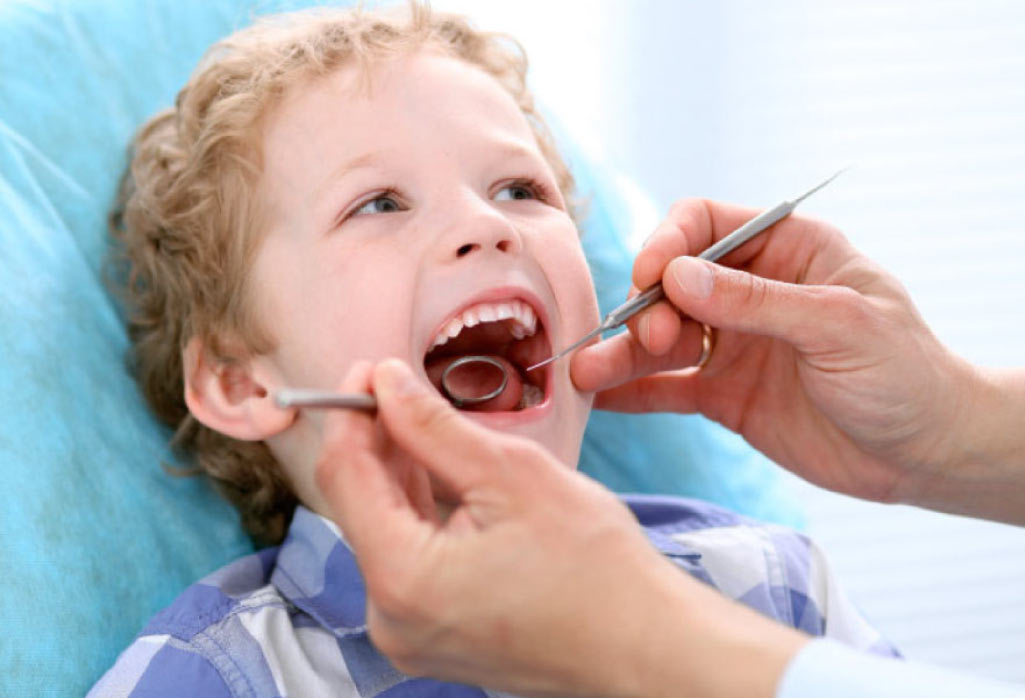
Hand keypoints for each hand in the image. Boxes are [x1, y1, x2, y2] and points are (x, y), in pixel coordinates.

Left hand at [315, 359, 803, 695]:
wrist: (645, 644)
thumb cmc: (597, 569)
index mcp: (402, 579)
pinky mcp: (434, 636)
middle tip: (401, 387)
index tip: (371, 370)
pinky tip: (444, 475)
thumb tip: (385, 382)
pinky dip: (422, 514)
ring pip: (384, 530)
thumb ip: (434, 426)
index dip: (351, 413)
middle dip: (378, 441)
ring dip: (400, 474)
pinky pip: (409, 561)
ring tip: (428, 425)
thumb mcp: (512, 474)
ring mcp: (410, 634)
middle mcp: (389, 618)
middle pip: (359, 504)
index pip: (343, 476)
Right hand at [571, 198, 979, 509]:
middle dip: (647, 308)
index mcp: (786, 250)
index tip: (649, 277)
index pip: (705, 225)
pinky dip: (633, 392)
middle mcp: (751, 292)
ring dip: (623, 353)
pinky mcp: (724, 395)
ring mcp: (734, 344)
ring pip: (662, 338)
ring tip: (586, 373)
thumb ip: (756, 301)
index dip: (668, 243)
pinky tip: (599, 398)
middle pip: (672, 284)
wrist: (926, 454)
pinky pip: (668, 387)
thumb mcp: (838, 326)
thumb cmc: (905, 373)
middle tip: (648, 341)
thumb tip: (676, 276)